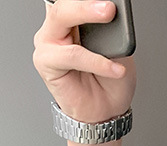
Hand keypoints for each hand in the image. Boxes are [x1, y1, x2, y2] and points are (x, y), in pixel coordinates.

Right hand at [32, 0, 135, 122]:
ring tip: (109, 16)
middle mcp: (58, 28)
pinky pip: (71, 55)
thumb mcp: (120, 50)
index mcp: (74, 21)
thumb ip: (111, 31)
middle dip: (87, 1)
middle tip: (109, 5)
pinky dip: (94, 60)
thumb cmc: (110, 83)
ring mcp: (49, 43)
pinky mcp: (46, 62)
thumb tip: (112, 16)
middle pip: (64, 3)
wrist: (106, 113)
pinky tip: (113, 68)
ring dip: (86, 13)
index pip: (73, 1)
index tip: (109, 0)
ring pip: (61, 18)